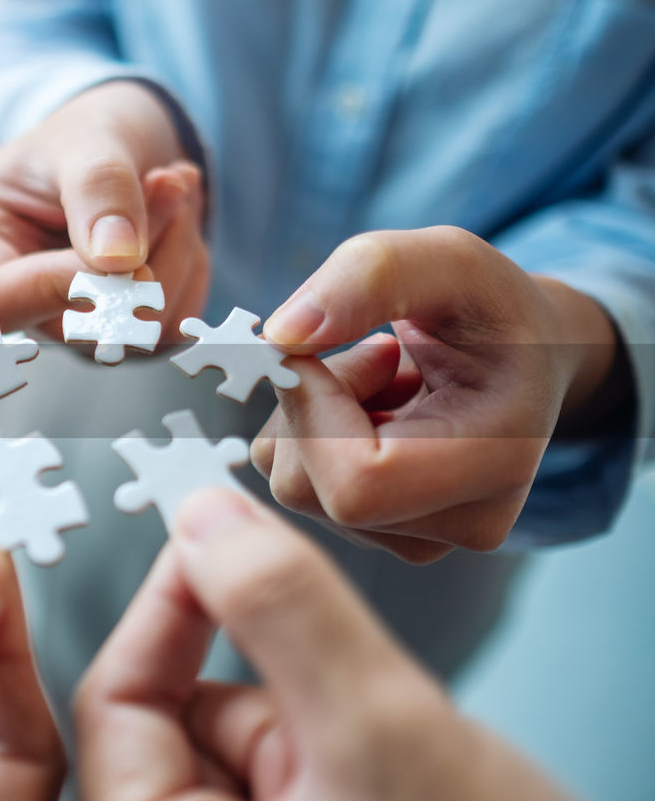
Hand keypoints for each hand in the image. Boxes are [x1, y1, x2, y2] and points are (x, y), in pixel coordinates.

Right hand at [0, 80, 209, 340]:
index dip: (67, 284)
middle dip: (145, 257)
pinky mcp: (120, 330)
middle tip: (171, 181)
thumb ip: (98, 189)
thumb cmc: (84, 131)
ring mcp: (68, 321)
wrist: (122, 139)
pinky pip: (174, 324)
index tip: (128, 248)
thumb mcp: (85, 137)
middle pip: (78, 325)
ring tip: (174, 184)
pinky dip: (192, 268)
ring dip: (178, 253)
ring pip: (137, 331)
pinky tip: (181, 219)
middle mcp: (15, 298)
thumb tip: (120, 261)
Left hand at [74, 488, 587, 800]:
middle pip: (184, 716)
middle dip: (277, 689)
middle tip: (354, 715)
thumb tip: (206, 523)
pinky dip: (347, 745)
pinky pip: (295, 760)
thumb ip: (285, 616)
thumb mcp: (379, 735)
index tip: (215, 537)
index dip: (166, 607)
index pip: (115, 702)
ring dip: (323, 720)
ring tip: (401, 780)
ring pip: (249, 732)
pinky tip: (406, 788)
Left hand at [250, 226, 617, 562]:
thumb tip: (280, 335)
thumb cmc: (490, 309)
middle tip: (377, 352)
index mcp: (497, 462)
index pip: (356, 483)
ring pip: (291, 483)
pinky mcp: (379, 533)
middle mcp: (462, 523)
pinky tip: (371, 409)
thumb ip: (372, 274)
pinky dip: (307, 433)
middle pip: (306, 486)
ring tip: (385, 378)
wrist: (520, 358)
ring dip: (310, 413)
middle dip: (311, 403)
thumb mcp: (450, 260)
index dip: (313, 409)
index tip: (336, 348)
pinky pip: (294, 483)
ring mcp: (418, 541)